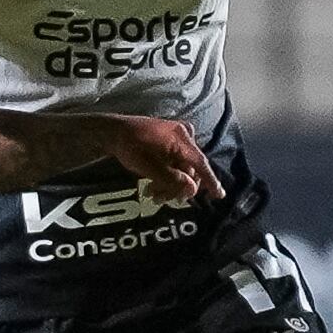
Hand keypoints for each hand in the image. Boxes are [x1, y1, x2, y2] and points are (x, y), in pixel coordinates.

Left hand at [99, 116, 223, 205]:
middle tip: (161, 199)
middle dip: (178, 187)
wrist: (112, 132)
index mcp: (181, 138)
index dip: (211, 181)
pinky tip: (153, 185)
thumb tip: (191, 190)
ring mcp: (177, 137)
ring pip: (182, 168)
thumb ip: (172, 179)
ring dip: (170, 183)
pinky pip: (176, 162)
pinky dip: (167, 175)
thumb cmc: (129, 147)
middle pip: (190, 169)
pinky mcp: (170, 141)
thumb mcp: (149, 167)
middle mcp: (183, 136)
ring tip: (153, 194)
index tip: (219, 195)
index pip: (200, 163)